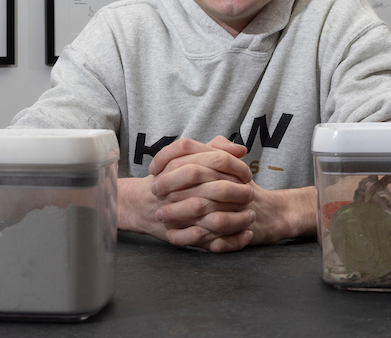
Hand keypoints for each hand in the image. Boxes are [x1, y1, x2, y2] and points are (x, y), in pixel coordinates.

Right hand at [116, 136, 250, 246]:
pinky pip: (209, 240)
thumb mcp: (186, 157)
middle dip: (239, 193)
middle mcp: (178, 190)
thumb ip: (214, 149)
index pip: (216, 160)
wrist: (139, 204)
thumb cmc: (168, 178)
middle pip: (217, 189)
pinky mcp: (181, 235)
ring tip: (251, 215)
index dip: (236, 167)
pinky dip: (230, 240)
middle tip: (252, 194)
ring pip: (214, 218)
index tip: (247, 174)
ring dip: (238, 218)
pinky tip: (244, 234)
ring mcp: (178, 213)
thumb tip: (241, 149)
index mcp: (180, 165)